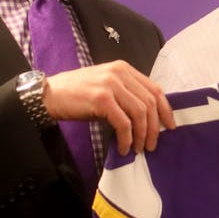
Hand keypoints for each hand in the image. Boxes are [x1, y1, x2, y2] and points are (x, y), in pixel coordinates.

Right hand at [42, 61, 174, 154]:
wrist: (49, 95)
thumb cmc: (77, 94)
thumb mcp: (106, 87)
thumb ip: (126, 94)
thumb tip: (148, 118)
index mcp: (124, 69)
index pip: (155, 89)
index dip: (165, 110)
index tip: (169, 127)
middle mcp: (119, 73)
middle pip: (150, 103)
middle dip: (154, 128)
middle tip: (151, 145)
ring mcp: (110, 84)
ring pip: (139, 113)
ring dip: (141, 135)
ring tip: (138, 149)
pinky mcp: (101, 99)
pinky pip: (123, 123)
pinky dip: (127, 138)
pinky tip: (124, 148)